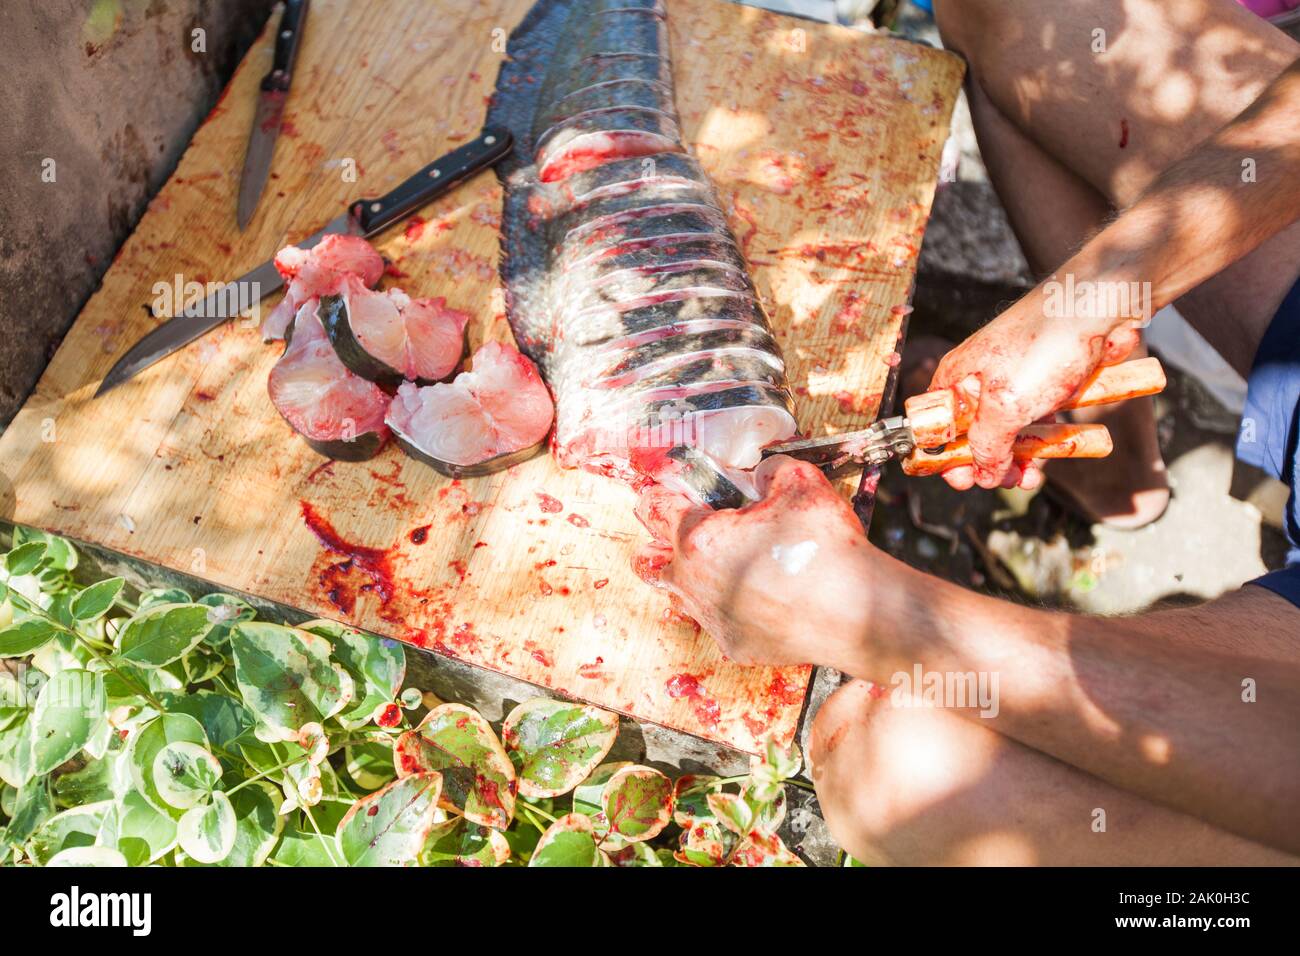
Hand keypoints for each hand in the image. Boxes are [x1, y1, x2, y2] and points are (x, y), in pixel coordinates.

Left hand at [632, 456, 874, 668]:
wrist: (855, 613)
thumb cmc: (823, 547)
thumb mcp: (800, 482)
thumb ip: (771, 469)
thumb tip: (762, 474)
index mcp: (699, 539)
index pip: (655, 510)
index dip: (657, 494)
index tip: (664, 490)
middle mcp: (694, 583)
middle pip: (648, 563)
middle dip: (656, 545)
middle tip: (679, 533)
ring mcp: (713, 618)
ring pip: (680, 598)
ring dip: (691, 579)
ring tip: (719, 565)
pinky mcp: (735, 645)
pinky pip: (719, 622)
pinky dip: (730, 607)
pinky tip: (757, 596)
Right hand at [928, 298, 1139, 489]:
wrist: (1102, 303)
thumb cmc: (1047, 342)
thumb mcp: (1006, 404)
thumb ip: (987, 445)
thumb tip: (983, 474)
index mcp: (956, 379)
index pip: (934, 427)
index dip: (944, 457)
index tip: (964, 481)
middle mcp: (979, 380)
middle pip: (973, 435)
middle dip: (989, 464)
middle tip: (1009, 482)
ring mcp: (1013, 381)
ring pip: (1008, 432)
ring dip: (1020, 459)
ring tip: (1034, 476)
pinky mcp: (1043, 382)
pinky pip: (1037, 420)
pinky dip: (1044, 440)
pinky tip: (1056, 450)